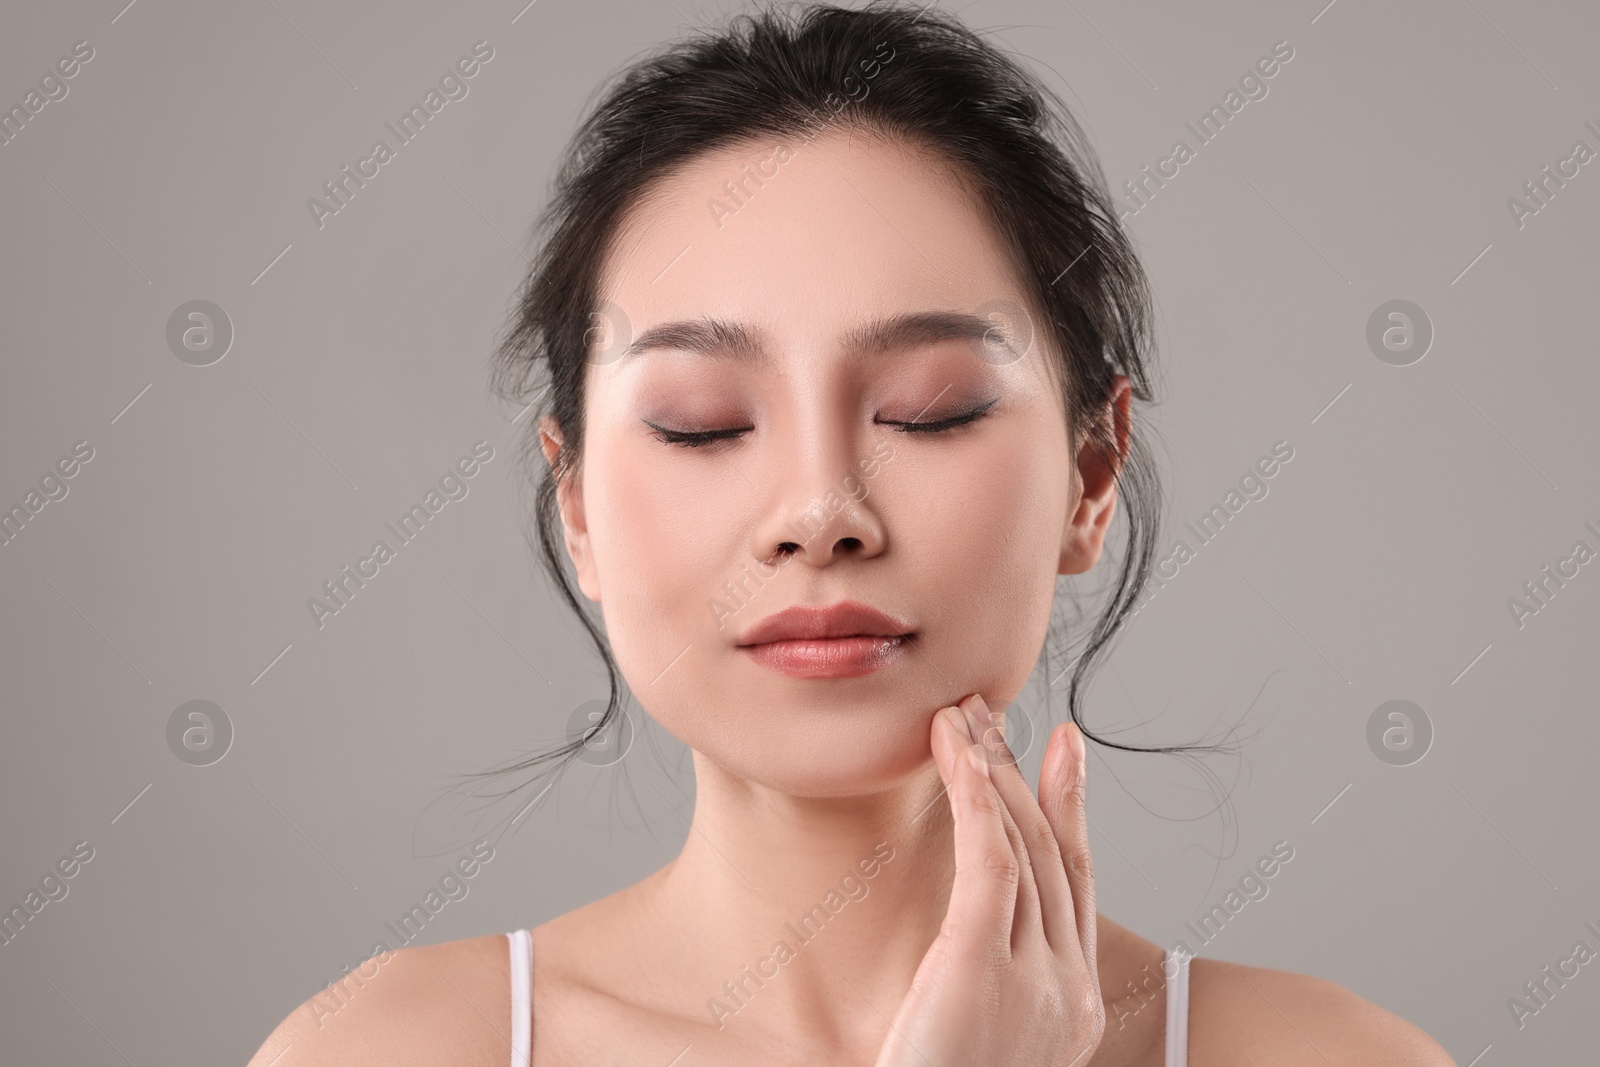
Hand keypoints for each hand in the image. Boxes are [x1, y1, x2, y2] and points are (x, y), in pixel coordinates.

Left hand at [873, 694, 1103, 1066]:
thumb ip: (980, 996)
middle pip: (1049, 852)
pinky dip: (978, 797)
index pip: (1074, 883)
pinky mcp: (982, 965)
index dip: (1068, 807)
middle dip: (1020, 774)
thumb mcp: (977, 1048)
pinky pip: (988, 859)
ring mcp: (1032, 977)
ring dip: (989, 770)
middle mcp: (1065, 988)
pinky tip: (961, 754)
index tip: (1062, 748)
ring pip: (1018, 845)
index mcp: (1071, 1010)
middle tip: (990, 712)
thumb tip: (957, 958)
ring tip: (961, 716)